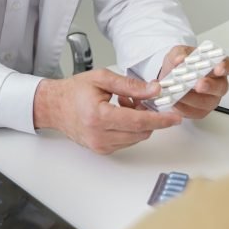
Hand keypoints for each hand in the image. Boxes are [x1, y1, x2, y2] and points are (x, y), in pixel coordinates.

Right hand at [33, 68, 180, 154]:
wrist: (54, 106)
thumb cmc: (74, 91)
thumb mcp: (102, 78)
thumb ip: (130, 85)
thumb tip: (154, 90)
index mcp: (99, 116)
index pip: (139, 122)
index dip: (161, 119)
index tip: (175, 116)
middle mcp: (100, 136)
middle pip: (141, 132)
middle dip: (149, 116)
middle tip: (141, 98)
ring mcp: (101, 146)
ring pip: (136, 138)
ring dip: (139, 122)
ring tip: (124, 104)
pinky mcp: (102, 150)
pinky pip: (127, 141)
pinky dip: (130, 128)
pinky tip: (119, 114)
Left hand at [157, 45, 228, 119]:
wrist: (168, 79)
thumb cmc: (179, 65)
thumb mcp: (177, 53)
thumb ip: (179, 54)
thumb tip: (181, 59)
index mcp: (215, 66)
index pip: (227, 66)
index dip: (225, 67)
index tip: (219, 68)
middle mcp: (217, 83)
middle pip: (220, 87)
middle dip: (210, 86)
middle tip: (199, 84)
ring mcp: (210, 98)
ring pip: (208, 102)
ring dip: (193, 99)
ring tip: (180, 94)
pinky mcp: (201, 111)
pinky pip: (195, 112)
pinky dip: (184, 108)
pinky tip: (175, 102)